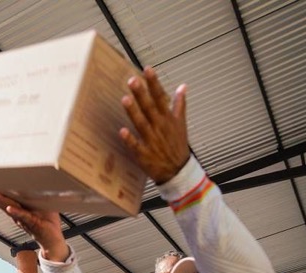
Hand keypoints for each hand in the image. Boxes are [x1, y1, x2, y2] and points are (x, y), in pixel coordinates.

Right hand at [0, 189, 69, 262]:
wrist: (53, 242)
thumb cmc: (48, 224)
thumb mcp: (44, 205)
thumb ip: (40, 195)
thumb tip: (40, 181)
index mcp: (21, 209)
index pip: (8, 199)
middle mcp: (19, 215)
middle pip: (4, 203)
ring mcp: (24, 219)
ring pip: (10, 208)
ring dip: (0, 201)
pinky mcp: (33, 223)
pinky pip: (23, 216)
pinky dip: (16, 212)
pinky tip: (9, 209)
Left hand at [119, 66, 189, 185]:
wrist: (178, 170)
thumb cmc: (177, 145)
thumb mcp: (181, 123)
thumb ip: (180, 104)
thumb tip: (183, 86)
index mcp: (167, 118)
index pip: (160, 97)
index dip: (154, 83)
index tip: (147, 69)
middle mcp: (159, 127)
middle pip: (149, 108)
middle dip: (141, 94)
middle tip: (132, 80)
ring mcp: (151, 140)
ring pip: (141, 124)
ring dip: (134, 112)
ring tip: (125, 99)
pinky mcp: (144, 154)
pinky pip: (135, 146)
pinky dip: (129, 139)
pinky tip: (122, 131)